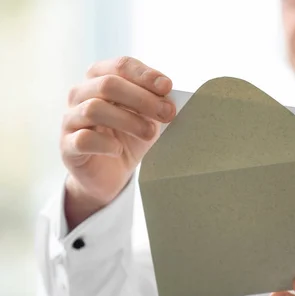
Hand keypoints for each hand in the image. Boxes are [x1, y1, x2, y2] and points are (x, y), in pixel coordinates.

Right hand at [61, 56, 175, 228]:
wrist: (110, 174)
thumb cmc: (129, 138)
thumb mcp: (147, 117)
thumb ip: (156, 103)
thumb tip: (171, 94)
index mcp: (100, 79)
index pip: (121, 66)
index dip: (145, 74)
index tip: (167, 87)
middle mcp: (80, 94)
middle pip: (108, 84)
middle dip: (143, 98)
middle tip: (168, 114)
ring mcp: (71, 119)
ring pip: (94, 108)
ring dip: (128, 120)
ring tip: (150, 133)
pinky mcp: (67, 146)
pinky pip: (84, 139)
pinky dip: (105, 144)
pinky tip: (119, 150)